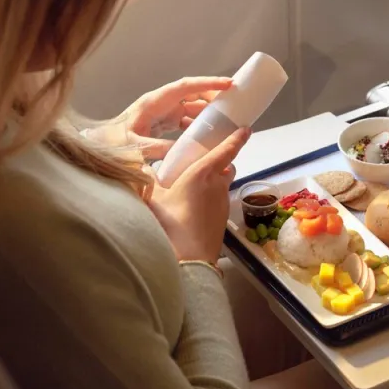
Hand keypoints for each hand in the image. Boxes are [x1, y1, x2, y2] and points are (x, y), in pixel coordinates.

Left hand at [86, 76, 231, 159]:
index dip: (207, 84)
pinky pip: (184, 121)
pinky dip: (197, 126)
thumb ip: (155, 147)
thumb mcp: (133, 146)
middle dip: (213, 98)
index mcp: (154, 102)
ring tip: (225, 120)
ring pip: (189, 108)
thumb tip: (179, 150)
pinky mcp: (160, 125)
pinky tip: (207, 135)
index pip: (185, 87)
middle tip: (234, 105)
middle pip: (191, 95)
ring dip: (206, 113)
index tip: (228, 84)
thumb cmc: (110, 144)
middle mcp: (159, 105)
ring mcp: (160, 114)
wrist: (97, 148)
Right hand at [149, 127, 251, 264]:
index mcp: (203, 173)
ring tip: (196, 187)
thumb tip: (143, 169)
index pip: (226, 150)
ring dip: (215, 182)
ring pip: (223, 185)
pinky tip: (195, 208)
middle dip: (222, 162)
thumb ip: (149, 181)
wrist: (191, 258)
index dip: (236, 138)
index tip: (245, 129)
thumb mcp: (154, 199)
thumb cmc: (172, 224)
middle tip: (205, 162)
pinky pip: (219, 201)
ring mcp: (223, 203)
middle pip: (227, 167)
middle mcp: (218, 185)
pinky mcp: (223, 219)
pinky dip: (211, 199)